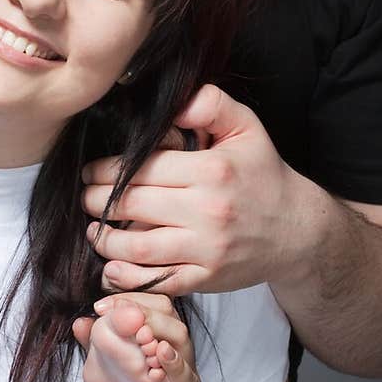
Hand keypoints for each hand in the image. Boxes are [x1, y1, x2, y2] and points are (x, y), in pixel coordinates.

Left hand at [81, 85, 306, 294]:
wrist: (297, 230)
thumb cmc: (263, 175)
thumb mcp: (246, 128)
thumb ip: (210, 104)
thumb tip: (174, 101)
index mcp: (211, 170)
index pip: (143, 167)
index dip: (107, 170)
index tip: (89, 171)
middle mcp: (207, 210)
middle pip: (133, 205)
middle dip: (97, 201)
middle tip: (85, 197)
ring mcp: (207, 248)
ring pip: (139, 247)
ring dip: (106, 239)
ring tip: (93, 230)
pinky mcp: (207, 277)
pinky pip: (158, 279)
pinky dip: (128, 277)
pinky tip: (111, 266)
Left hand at [90, 293, 199, 381]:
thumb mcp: (114, 375)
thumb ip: (99, 348)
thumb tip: (80, 321)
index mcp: (167, 355)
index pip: (165, 316)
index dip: (137, 304)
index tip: (103, 304)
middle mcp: (179, 377)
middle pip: (181, 339)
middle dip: (157, 324)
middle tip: (133, 321)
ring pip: (187, 380)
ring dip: (174, 364)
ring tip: (156, 351)